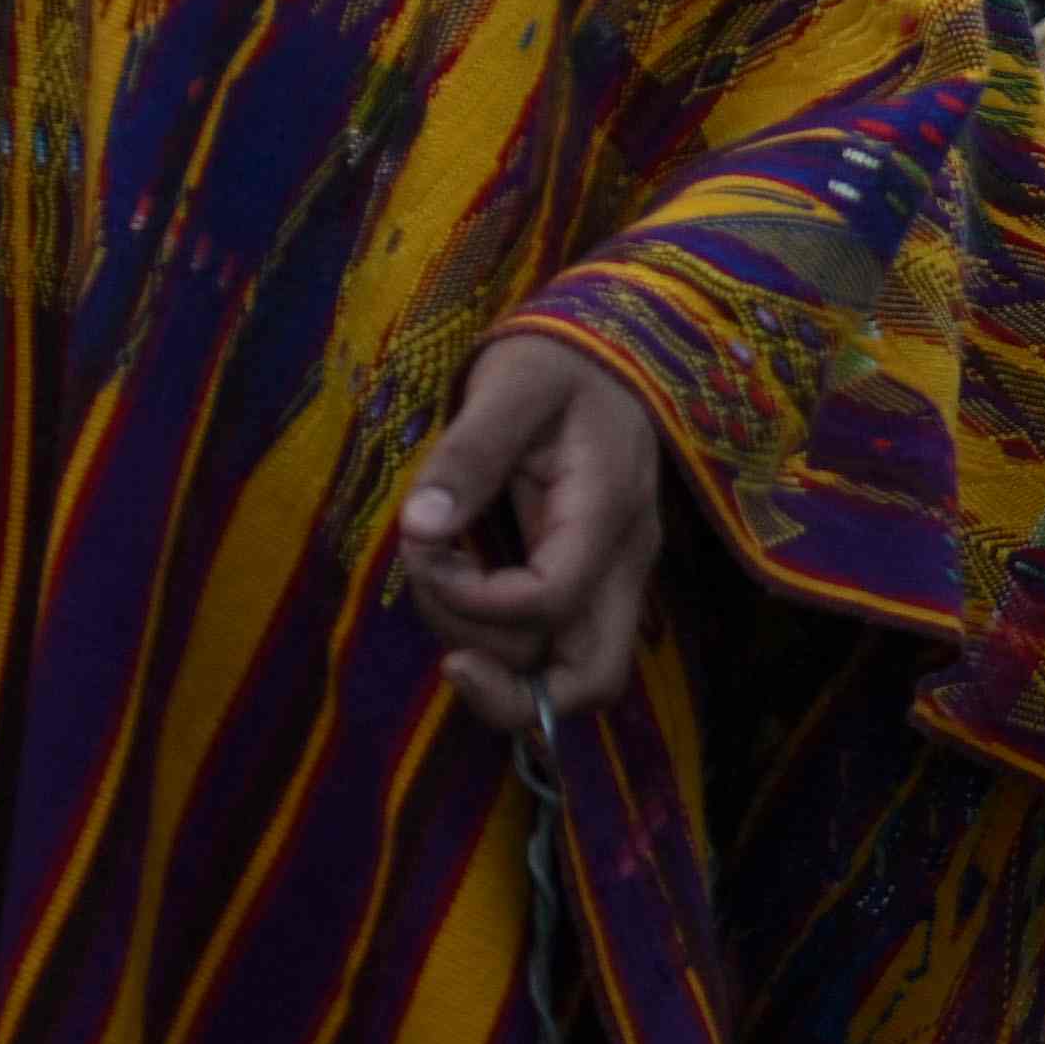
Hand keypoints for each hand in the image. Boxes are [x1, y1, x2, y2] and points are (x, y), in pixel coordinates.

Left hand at [395, 331, 667, 723]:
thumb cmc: (559, 362)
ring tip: (439, 582)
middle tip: (448, 661)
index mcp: (607, 512)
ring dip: (490, 657)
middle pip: (592, 680)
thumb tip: (420, 527)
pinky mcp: (593, 585)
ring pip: (566, 675)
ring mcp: (615, 580)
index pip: (549, 601)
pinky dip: (505, 652)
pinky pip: (557, 651)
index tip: (425, 551)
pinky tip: (462, 601)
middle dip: (509, 691)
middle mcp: (624, 562)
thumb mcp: (511, 385)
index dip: (473, 600)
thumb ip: (468, 453)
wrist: (609, 352)